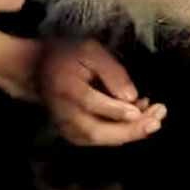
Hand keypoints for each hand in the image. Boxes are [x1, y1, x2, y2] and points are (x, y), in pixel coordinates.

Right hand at [37, 40, 166, 146]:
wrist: (33, 69)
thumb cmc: (65, 55)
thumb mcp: (89, 50)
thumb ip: (111, 71)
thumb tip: (132, 98)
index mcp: (65, 86)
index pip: (91, 103)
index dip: (117, 109)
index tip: (143, 108)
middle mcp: (63, 111)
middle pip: (96, 131)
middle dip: (129, 130)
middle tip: (156, 122)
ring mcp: (65, 126)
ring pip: (98, 138)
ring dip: (128, 133)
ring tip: (153, 121)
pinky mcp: (71, 133)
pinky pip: (98, 138)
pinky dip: (119, 134)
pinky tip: (137, 123)